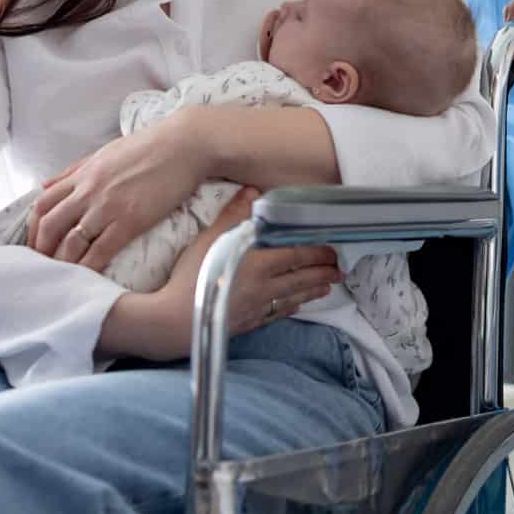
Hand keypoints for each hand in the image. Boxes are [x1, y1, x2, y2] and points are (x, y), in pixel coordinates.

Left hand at [27, 110, 206, 270]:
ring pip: (71, 241)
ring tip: (62, 279)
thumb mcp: (105, 152)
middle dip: (41, 249)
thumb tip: (45, 185)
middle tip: (42, 267)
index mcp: (83, 174)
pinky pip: (101, 250)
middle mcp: (89, 191)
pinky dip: (90, 267)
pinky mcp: (130, 220)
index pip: (43, 203)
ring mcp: (108, 206)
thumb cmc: (150, 146)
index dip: (33, 227)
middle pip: (50, 224)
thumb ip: (74, 170)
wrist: (185, 145)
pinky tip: (88, 281)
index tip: (34, 244)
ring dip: (63, 263)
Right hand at [98, 188, 342, 361]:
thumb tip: (253, 190)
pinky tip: (295, 306)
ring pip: (292, 297)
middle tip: (340, 270)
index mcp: (258, 263)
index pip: (296, 254)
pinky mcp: (247, 323)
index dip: (317, 252)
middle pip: (300, 277)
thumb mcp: (209, 239)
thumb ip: (234, 215)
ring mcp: (257, 307)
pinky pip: (276, 313)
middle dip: (322, 273)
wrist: (173, 321)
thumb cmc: (189, 277)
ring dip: (312, 291)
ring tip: (328, 288)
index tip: (333, 249)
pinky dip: (291, 308)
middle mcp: (264, 287)